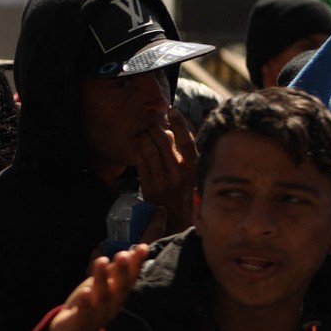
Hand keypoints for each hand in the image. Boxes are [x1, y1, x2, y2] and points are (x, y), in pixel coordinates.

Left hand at [44, 245, 147, 330]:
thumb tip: (132, 251)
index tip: (143, 247)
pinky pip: (84, 312)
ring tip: (102, 261)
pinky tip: (85, 291)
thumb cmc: (92, 304)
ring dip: (102, 279)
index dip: (137, 263)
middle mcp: (112, 304)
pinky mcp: (80, 321)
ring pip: (102, 296)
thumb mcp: (106, 286)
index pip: (131, 277)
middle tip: (123, 254)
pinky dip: (85, 302)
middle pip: (120, 287)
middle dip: (122, 271)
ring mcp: (97, 313)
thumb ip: (116, 272)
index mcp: (118, 294)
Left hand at [135, 109, 197, 236]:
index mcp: (193, 169)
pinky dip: (137, 150)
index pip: (187, 142)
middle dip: (155, 129)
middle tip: (152, 125)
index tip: (173, 110)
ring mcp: (162, 180)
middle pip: (163, 142)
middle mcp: (179, 174)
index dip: (180, 124)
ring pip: (149, 150)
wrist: (175, 220)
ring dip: (144, 137)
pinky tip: (137, 145)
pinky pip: (140, 162)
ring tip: (144, 133)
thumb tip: (169, 132)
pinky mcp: (149, 186)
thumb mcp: (190, 173)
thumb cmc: (183, 192)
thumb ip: (181, 154)